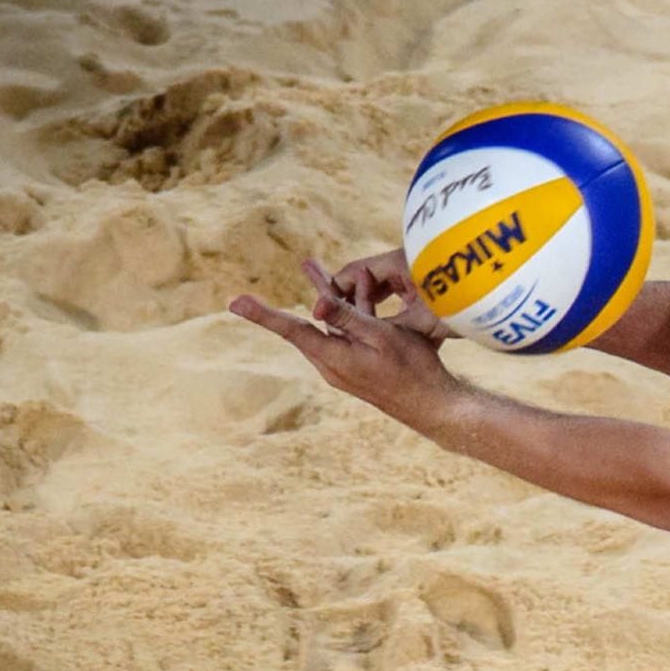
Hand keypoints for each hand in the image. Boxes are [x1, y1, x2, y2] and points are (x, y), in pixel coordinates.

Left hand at [230, 258, 463, 420]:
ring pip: (330, 325)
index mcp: (333, 357)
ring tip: (322, 268)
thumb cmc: (414, 370)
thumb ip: (350, 319)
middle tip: (303, 263)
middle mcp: (332, 364)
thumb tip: (318, 304)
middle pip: (309, 322)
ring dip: (333, 297)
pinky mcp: (358, 367)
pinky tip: (363, 294)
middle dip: (312, 290)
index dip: (262, 314)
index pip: (291, 329)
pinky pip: (346, 334)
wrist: (434, 407)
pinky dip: (351, 313)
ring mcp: (344, 367)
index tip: (235, 302)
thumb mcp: (382, 337)